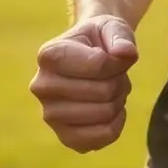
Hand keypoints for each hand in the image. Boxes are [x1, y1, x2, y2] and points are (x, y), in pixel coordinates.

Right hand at [31, 15, 137, 152]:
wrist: (88, 58)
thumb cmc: (98, 40)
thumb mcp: (110, 27)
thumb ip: (120, 36)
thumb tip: (125, 53)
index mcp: (48, 55)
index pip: (99, 64)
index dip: (117, 61)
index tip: (113, 55)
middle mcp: (41, 87)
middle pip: (103, 92)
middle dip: (119, 82)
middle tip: (115, 75)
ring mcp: (50, 115)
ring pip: (104, 115)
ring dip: (118, 102)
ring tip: (110, 89)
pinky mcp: (64, 137)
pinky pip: (101, 139)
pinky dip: (115, 125)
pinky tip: (111, 111)